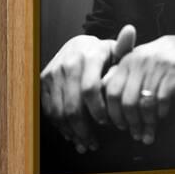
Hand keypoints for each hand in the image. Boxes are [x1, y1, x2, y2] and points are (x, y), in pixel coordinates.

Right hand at [40, 25, 135, 152]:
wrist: (77, 46)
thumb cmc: (102, 54)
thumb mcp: (115, 51)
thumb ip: (124, 48)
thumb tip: (130, 30)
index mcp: (89, 55)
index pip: (90, 89)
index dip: (98, 110)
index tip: (107, 122)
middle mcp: (68, 62)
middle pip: (73, 106)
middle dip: (84, 129)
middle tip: (94, 142)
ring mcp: (54, 72)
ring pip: (59, 111)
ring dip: (71, 131)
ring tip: (84, 142)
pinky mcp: (43, 81)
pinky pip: (49, 110)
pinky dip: (59, 126)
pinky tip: (71, 135)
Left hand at [103, 34, 174, 144]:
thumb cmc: (155, 60)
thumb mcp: (135, 62)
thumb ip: (118, 78)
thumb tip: (103, 104)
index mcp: (127, 62)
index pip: (112, 92)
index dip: (114, 113)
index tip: (119, 125)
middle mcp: (140, 62)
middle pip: (128, 102)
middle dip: (131, 123)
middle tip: (136, 134)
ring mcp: (158, 67)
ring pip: (146, 104)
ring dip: (147, 123)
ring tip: (148, 133)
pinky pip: (163, 100)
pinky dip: (161, 113)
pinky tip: (161, 117)